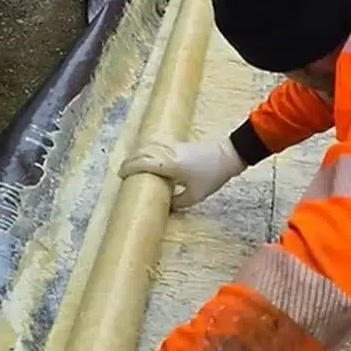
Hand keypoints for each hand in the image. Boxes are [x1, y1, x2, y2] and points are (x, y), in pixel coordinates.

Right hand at [119, 138, 246, 208]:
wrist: (229, 155)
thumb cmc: (213, 175)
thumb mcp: (195, 196)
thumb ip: (178, 202)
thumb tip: (166, 206)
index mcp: (170, 164)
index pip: (143, 163)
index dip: (129, 168)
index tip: (121, 175)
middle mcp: (169, 152)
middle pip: (142, 152)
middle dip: (130, 161)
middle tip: (123, 172)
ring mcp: (174, 146)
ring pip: (149, 146)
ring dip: (138, 154)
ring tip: (133, 165)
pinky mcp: (180, 144)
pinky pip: (158, 145)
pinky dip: (148, 150)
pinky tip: (149, 158)